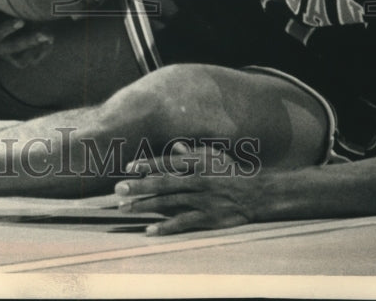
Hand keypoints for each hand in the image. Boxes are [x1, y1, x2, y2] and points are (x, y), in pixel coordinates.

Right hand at [0, 0, 54, 66]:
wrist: (9, 7)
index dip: (4, 31)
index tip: (20, 20)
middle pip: (8, 49)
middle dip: (26, 41)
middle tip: (43, 32)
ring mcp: (7, 55)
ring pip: (21, 60)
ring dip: (35, 49)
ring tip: (49, 36)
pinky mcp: (20, 57)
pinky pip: (31, 61)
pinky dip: (42, 52)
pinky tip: (50, 40)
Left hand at [114, 141, 258, 235]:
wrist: (257, 194)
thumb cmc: (231, 172)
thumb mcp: (214, 157)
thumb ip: (193, 152)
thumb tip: (176, 145)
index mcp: (197, 163)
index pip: (167, 162)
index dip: (147, 164)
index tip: (128, 167)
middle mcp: (197, 180)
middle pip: (163, 183)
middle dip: (139, 186)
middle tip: (118, 190)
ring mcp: (202, 200)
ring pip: (168, 203)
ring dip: (145, 206)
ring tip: (125, 208)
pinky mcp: (207, 218)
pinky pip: (183, 223)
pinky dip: (165, 227)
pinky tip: (149, 230)